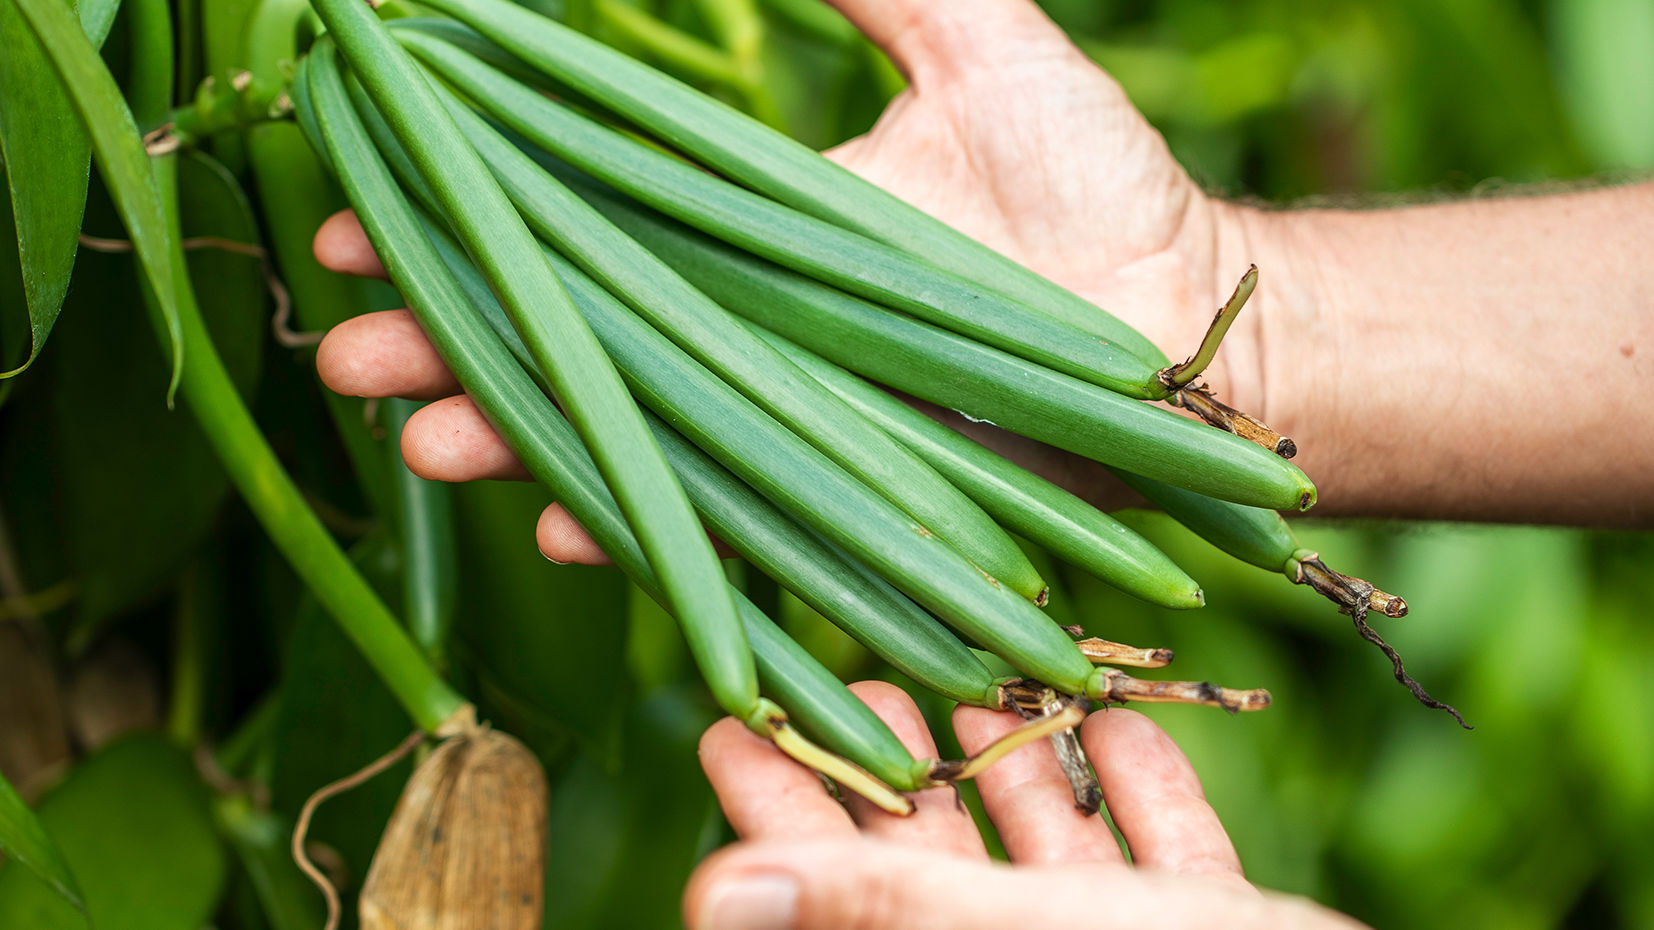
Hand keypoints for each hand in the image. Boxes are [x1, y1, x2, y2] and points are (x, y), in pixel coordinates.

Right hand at [313, 0, 1250, 558]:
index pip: (578, 217)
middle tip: (339, 341)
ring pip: (615, 428)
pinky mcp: (824, 498)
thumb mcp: (986, 43)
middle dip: (443, 339)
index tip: (365, 207)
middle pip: (568, 332)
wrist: (1185, 329)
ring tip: (413, 434)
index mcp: (749, 222)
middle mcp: (742, 323)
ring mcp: (776, 415)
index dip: (470, 217)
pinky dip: (639, 523)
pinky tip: (558, 523)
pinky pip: (713, 517)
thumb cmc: (1099, 186)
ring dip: (506, 436)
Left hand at [686, 681, 1363, 929]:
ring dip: (1014, 766)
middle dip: (895, 765)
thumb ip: (874, 911)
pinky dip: (1141, 793)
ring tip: (973, 685)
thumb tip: (713, 892)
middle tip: (862, 677)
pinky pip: (1163, 862)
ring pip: (1044, 856)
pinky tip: (1124, 725)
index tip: (728, 716)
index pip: (830, 882)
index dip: (777, 801)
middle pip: (928, 859)